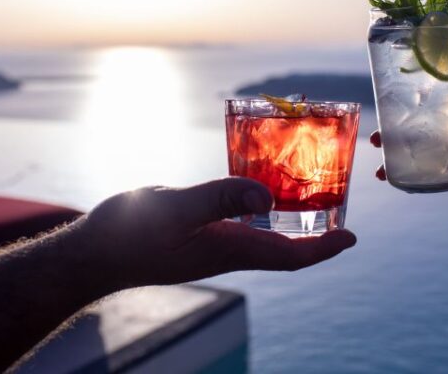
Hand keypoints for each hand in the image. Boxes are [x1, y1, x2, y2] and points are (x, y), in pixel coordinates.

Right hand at [76, 178, 356, 289]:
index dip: (324, 248)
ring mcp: (212, 244)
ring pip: (265, 236)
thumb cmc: (131, 233)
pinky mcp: (198, 235)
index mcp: (231, 249)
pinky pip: (242, 226)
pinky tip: (257, 191)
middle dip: (316, 233)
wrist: (95, 252)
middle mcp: (228, 250)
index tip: (352, 237)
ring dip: (291, 220)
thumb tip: (267, 197)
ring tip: (309, 195)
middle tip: (339, 209)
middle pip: (284, 247)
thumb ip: (221, 198)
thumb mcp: (178, 208)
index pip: (290, 254)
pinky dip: (260, 209)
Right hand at [370, 104, 447, 228]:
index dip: (418, 95)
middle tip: (376, 137)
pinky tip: (392, 179)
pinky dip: (409, 172)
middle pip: (423, 123)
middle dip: (397, 128)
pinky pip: (427, 170)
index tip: (392, 96)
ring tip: (378, 161)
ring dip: (398, 151)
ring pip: (421, 147)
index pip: (443, 97)